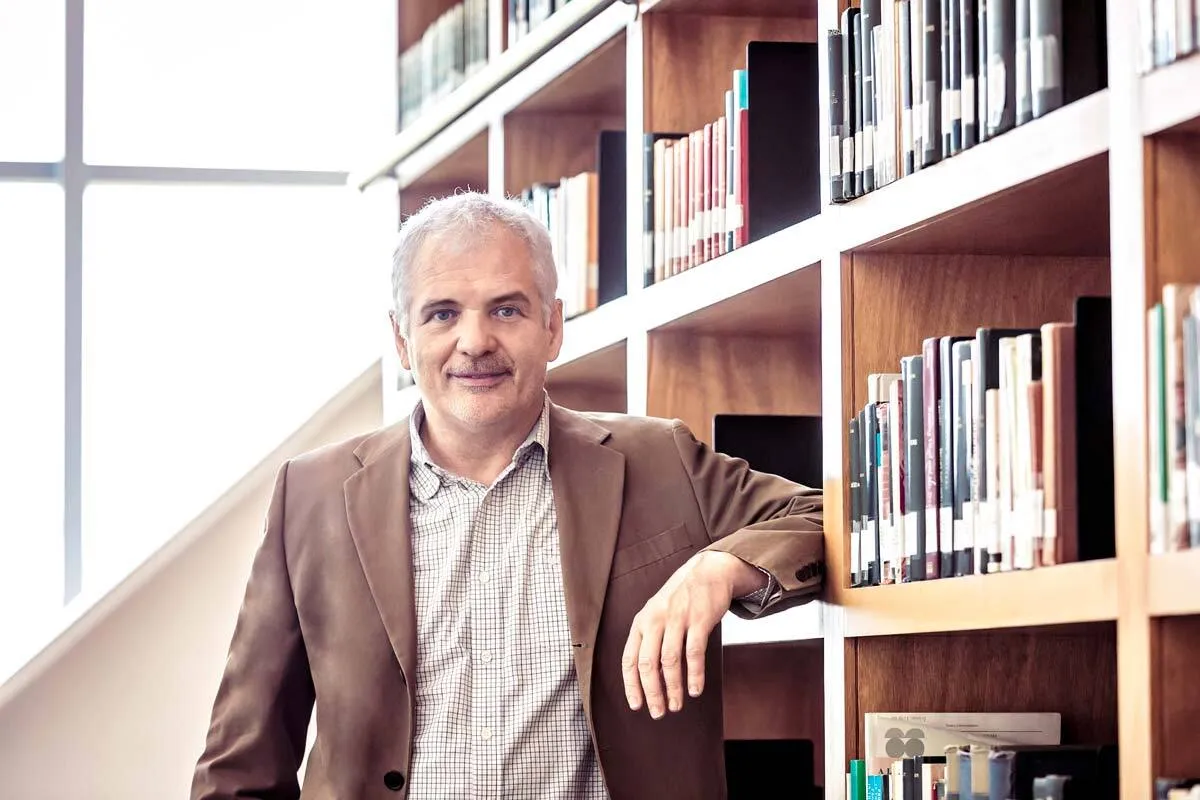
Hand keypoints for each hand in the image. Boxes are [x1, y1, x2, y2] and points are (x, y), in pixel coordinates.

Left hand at [620, 550, 765, 718]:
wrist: (707, 571)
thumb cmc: (680, 598)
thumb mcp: (657, 614)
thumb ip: (651, 641)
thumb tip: (650, 679)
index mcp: (641, 621)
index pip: (629, 659)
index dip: (631, 685)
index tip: (636, 705)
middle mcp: (655, 620)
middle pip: (648, 664)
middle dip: (652, 692)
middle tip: (658, 712)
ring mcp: (677, 619)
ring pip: (670, 661)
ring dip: (673, 688)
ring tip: (676, 705)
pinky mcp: (699, 619)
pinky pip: (694, 653)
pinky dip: (694, 675)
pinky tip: (694, 690)